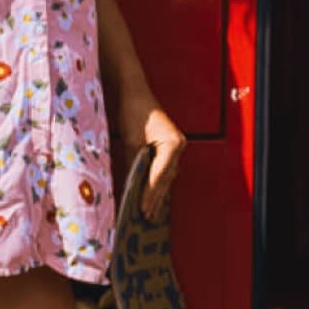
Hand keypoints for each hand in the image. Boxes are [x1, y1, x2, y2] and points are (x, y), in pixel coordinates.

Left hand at [117, 91, 183, 219]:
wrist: (135, 91)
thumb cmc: (133, 112)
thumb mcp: (130, 141)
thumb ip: (132, 165)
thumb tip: (129, 189)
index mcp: (173, 145)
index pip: (159, 175)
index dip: (150, 194)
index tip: (142, 209)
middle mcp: (179, 147)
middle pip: (166, 178)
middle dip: (155, 198)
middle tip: (146, 217)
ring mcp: (177, 146)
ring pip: (167, 176)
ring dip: (158, 193)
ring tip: (150, 212)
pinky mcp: (170, 146)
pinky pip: (165, 168)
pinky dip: (157, 181)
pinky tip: (153, 194)